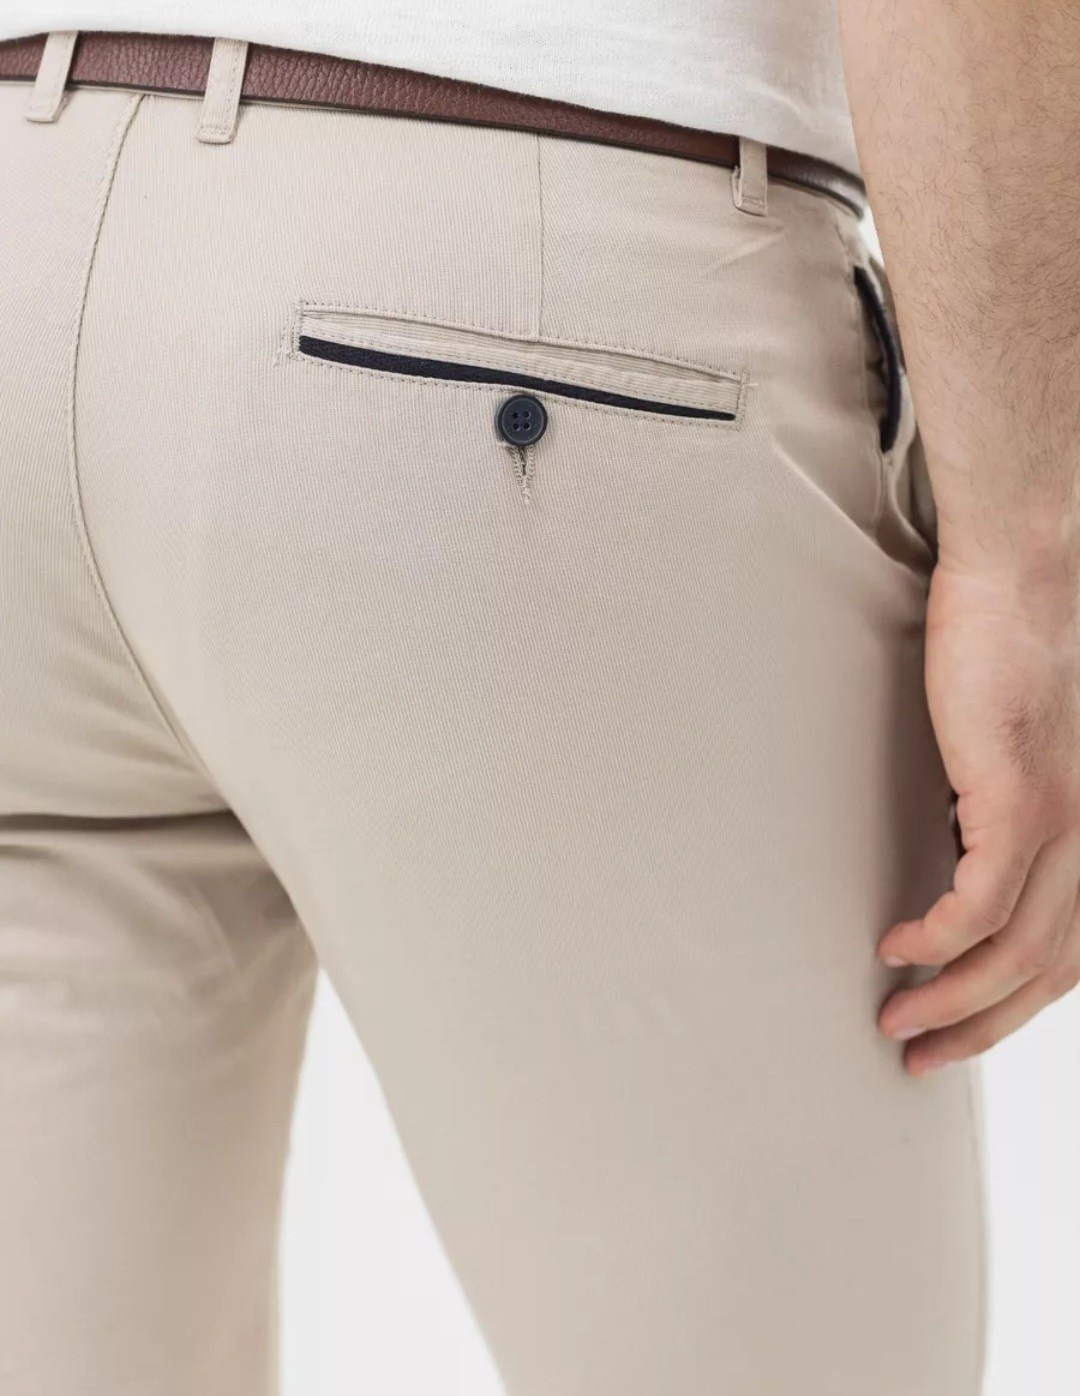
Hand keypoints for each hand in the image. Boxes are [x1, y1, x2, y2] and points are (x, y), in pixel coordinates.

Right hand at [877, 555, 1079, 1073]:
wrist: (1030, 570)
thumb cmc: (1021, 642)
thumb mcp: (1018, 742)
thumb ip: (1000, 801)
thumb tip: (953, 844)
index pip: (1067, 948)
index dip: (1017, 1005)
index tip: (963, 1027)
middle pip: (1047, 969)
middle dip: (983, 1026)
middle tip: (927, 1055)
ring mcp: (1061, 817)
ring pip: (1017, 950)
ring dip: (954, 999)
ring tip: (900, 1019)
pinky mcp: (1019, 794)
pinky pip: (978, 900)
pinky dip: (938, 938)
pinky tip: (900, 946)